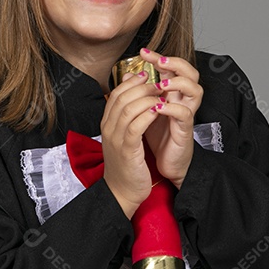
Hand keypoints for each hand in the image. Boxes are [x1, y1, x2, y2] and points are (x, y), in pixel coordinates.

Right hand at [101, 71, 163, 218]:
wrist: (122, 192)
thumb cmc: (127, 164)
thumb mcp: (124, 137)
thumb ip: (128, 117)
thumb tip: (134, 97)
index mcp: (107, 124)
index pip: (116, 94)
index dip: (131, 82)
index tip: (146, 76)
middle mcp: (108, 128)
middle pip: (122, 97)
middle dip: (142, 86)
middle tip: (157, 82)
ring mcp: (116, 139)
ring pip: (129, 108)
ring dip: (147, 98)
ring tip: (161, 94)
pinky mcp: (127, 150)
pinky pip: (136, 126)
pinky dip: (148, 115)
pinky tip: (159, 110)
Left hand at [138, 47, 201, 190]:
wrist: (164, 164)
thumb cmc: (156, 138)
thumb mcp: (144, 111)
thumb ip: (138, 94)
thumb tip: (127, 76)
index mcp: (172, 94)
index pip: (172, 68)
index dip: (160, 57)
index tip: (143, 52)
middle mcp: (181, 101)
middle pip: (191, 73)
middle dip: (176, 63)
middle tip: (159, 61)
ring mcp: (185, 114)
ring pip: (194, 90)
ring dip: (178, 83)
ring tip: (161, 84)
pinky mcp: (184, 130)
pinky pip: (184, 114)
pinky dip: (172, 108)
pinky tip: (158, 108)